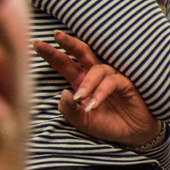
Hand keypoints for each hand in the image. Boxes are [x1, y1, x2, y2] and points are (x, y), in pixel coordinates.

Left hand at [34, 31, 163, 149]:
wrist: (132, 134)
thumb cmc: (107, 124)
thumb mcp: (81, 122)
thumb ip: (68, 110)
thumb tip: (64, 93)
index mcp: (81, 82)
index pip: (65, 64)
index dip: (52, 54)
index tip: (37, 44)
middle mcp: (95, 76)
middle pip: (82, 53)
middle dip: (69, 44)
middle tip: (57, 35)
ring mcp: (112, 78)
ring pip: (96, 70)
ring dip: (86, 84)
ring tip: (79, 98)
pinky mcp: (127, 84)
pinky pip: (112, 82)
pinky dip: (101, 93)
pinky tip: (93, 105)